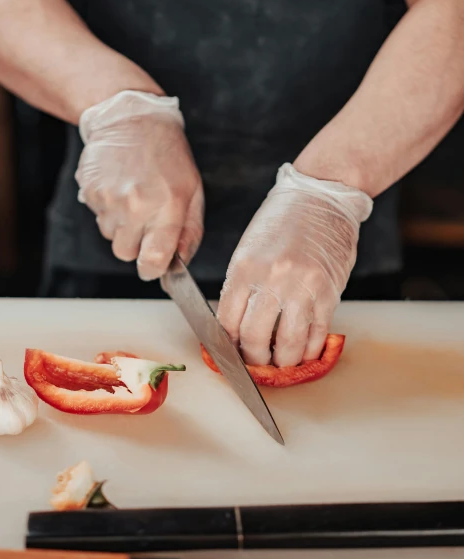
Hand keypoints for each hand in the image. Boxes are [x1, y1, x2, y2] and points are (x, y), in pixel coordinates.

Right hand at [76, 91, 203, 279]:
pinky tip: (119, 188)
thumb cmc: (168, 157)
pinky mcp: (90, 191)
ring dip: (121, 225)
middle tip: (145, 219)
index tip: (154, 265)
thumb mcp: (193, 192)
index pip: (153, 261)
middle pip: (126, 253)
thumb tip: (180, 263)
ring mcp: (109, 198)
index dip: (152, 269)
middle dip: (135, 244)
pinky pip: (98, 217)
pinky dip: (108, 209)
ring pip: (110, 236)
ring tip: (133, 197)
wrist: (132, 119)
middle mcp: (136, 205)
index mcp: (167, 208)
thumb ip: (190, 232)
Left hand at [218, 163, 372, 366]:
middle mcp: (271, 280)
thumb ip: (241, 286)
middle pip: (255, 338)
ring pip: (288, 343)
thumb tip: (236, 326)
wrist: (322, 196)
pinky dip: (311, 349)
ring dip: (283, 361)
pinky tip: (306, 352)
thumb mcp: (248, 249)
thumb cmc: (282, 220)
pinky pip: (317, 332)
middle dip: (254, 359)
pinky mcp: (329, 292)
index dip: (228, 345)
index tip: (232, 352)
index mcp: (244, 268)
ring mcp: (302, 288)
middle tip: (257, 363)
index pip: (227, 322)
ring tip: (282, 362)